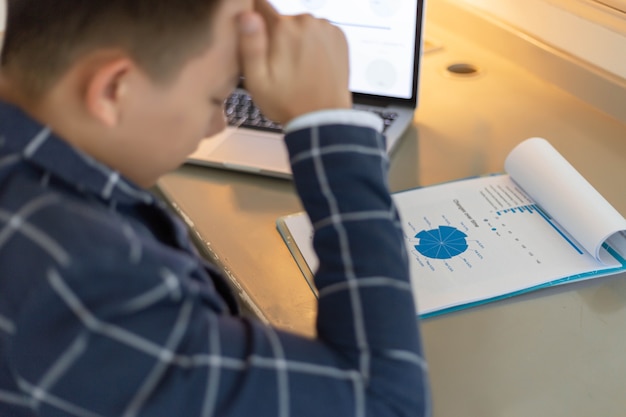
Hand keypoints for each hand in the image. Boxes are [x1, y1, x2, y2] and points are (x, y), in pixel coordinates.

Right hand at [238, 0, 351, 124]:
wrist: (322, 118)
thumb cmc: (289, 102)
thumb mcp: (257, 80)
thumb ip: (250, 44)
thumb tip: (247, 15)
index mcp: (283, 28)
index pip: (260, 6)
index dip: (256, 24)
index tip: (259, 41)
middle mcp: (306, 22)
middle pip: (282, 19)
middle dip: (278, 36)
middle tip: (279, 64)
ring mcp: (325, 28)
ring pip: (301, 26)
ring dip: (297, 40)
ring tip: (297, 67)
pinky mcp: (338, 36)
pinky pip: (319, 32)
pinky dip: (314, 44)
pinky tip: (311, 64)